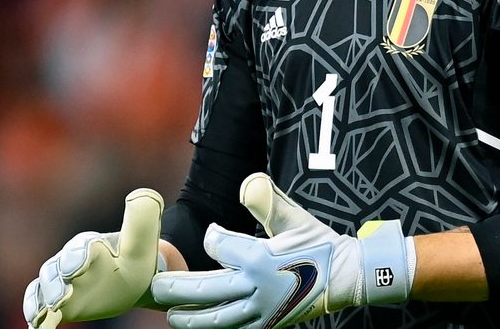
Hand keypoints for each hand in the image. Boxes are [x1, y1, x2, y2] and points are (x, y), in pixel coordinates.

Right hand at [23, 188, 164, 327]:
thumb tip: (140, 194)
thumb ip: (140, 219)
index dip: (78, 256)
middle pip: (56, 267)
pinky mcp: (58, 299)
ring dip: (43, 298)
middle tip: (61, 297)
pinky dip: (34, 310)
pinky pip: (38, 300)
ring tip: (48, 311)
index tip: (78, 268)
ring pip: (44, 284)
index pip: (81, 247)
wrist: (133, 277)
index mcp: (91, 244)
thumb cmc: (136, 258)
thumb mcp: (142, 240)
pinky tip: (36, 324)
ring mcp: (61, 279)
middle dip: (56, 282)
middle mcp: (71, 259)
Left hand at [151, 173, 412, 328]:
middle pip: (208, 290)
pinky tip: (199, 324)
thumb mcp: (295, 218)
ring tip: (169, 313)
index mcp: (261, 260)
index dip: (213, 237)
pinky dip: (215, 328)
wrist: (346, 277)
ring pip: (218, 318)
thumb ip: (268, 201)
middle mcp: (258, 289)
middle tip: (153, 284)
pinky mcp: (268, 325)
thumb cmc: (318, 244)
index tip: (214, 234)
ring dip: (190, 317)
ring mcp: (263, 312)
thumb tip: (246, 184)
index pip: (219, 247)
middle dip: (177, 288)